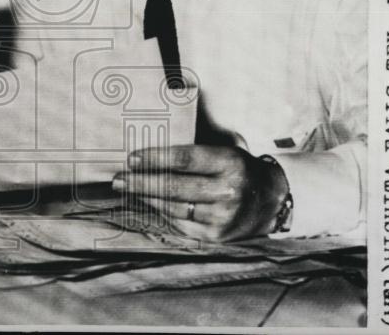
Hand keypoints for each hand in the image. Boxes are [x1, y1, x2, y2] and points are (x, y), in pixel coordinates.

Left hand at [112, 145, 289, 241]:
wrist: (271, 200)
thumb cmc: (238, 170)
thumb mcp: (224, 152)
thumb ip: (193, 154)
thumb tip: (148, 155)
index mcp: (230, 163)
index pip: (184, 159)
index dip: (155, 158)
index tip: (131, 158)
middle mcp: (227, 191)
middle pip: (174, 187)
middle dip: (141, 182)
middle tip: (117, 179)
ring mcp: (222, 217)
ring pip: (173, 208)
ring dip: (146, 198)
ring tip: (128, 189)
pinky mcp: (217, 236)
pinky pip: (180, 224)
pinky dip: (161, 213)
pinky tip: (148, 204)